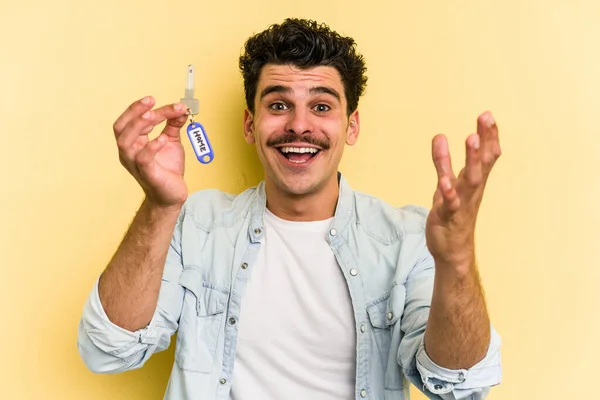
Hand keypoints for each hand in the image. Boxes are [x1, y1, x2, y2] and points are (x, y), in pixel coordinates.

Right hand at [113, 96, 189, 207]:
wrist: (172, 194)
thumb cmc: (167, 169)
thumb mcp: (171, 142)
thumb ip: (173, 125)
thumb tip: (180, 108)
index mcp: (132, 142)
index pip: (131, 120)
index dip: (140, 108)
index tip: (155, 99)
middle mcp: (128, 152)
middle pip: (122, 128)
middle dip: (135, 112)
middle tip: (152, 102)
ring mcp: (135, 164)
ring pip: (125, 142)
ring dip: (138, 126)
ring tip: (153, 115)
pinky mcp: (147, 174)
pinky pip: (142, 159)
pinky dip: (152, 146)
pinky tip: (163, 139)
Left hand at [425, 111, 501, 269]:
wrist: (452, 251)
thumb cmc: (453, 214)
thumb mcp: (447, 184)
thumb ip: (443, 161)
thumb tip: (440, 136)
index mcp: (475, 181)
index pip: (486, 156)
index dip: (488, 136)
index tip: (487, 115)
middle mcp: (473, 190)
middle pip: (482, 162)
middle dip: (484, 140)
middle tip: (485, 118)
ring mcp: (463, 203)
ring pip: (470, 180)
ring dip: (471, 159)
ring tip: (471, 139)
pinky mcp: (449, 217)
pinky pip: (451, 204)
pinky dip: (448, 193)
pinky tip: (444, 182)